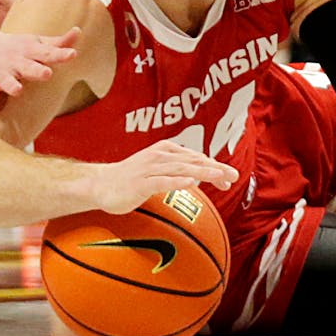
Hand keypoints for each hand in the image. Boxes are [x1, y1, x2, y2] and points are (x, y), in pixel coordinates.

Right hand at [0, 26, 78, 102]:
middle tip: (47, 74)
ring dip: (11, 84)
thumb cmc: (16, 48)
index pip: (47, 53)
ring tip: (17, 90)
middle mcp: (15, 61)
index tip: (72, 54)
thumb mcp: (35, 43)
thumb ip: (57, 44)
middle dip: (36, 71)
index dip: (60, 54)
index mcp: (29, 51)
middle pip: (27, 67)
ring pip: (6, 80)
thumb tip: (79, 31)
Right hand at [90, 139, 239, 214]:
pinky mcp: (140, 182)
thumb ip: (176, 170)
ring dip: (202, 171)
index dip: (214, 166)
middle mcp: (159, 156)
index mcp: (165, 151)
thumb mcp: (156, 171)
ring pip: (181, 169)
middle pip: (192, 161)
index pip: (195, 158)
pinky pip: (161, 181)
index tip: (230, 177)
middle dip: (215, 168)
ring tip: (219, 175)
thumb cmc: (131, 179)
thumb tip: (198, 175)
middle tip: (234, 175)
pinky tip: (190, 182)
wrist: (101, 185)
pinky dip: (177, 180)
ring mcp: (149, 168)